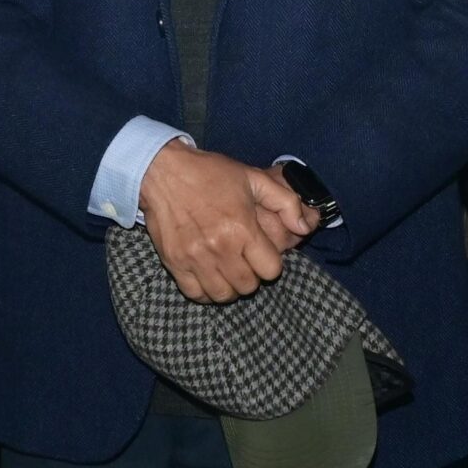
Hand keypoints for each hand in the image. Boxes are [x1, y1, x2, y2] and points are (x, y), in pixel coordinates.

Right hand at [139, 143, 318, 303]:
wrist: (162, 171)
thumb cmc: (209, 173)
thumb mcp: (253, 178)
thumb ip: (286, 202)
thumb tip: (305, 227)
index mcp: (242, 228)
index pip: (271, 270)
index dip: (271, 263)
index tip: (262, 253)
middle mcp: (220, 248)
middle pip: (249, 286)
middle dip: (252, 276)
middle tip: (245, 261)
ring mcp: (195, 259)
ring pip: (223, 295)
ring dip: (230, 287)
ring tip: (228, 270)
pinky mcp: (175, 264)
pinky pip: (196, 295)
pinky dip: (205, 292)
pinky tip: (208, 277)